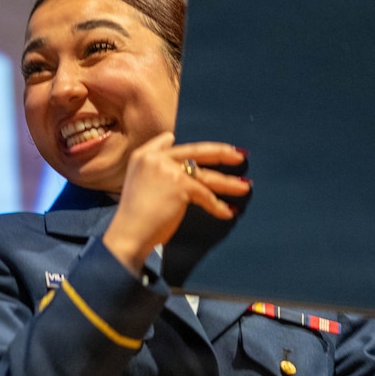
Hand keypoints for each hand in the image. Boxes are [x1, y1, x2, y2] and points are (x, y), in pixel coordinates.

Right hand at [102, 133, 250, 274]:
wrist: (128, 234)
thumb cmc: (134, 216)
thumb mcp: (138, 182)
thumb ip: (154, 168)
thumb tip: (170, 143)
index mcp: (142, 156)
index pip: (167, 141)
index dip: (185, 144)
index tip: (204, 144)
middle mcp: (155, 158)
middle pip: (195, 151)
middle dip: (220, 153)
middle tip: (239, 156)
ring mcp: (168, 170)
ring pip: (205, 175)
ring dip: (228, 182)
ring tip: (245, 187)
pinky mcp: (180, 186)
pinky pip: (205, 195)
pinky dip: (217, 206)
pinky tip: (228, 212)